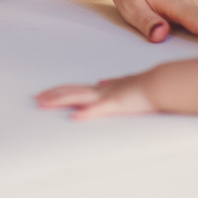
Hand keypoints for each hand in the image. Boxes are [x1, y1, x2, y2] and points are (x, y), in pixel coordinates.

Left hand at [36, 69, 158, 120]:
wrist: (161, 84)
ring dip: (60, 100)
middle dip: (53, 95)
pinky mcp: (117, 104)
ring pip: (79, 96)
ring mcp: (107, 96)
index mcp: (103, 89)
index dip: (60, 91)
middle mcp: (101, 90)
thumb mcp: (124, 84)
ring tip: (44, 103)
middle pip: (72, 91)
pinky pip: (100, 109)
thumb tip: (100, 81)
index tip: (46, 94)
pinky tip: (75, 116)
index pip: (76, 89)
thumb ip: (112, 83)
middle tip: (36, 99)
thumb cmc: (146, 86)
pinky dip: (87, 112)